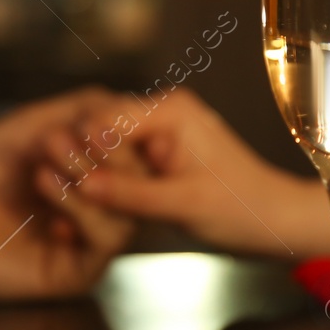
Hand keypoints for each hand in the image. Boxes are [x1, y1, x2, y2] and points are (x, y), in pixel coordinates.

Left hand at [0, 89, 136, 299]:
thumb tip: (133, 104)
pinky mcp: (76, 273)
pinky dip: (82, 206)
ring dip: (93, 172)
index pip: (139, 155)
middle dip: (114, 151)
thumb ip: (85, 109)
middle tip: (81, 129)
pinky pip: (104, 241)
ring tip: (53, 148)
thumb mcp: (37, 124)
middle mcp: (101, 211)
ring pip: (127, 212)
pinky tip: (45, 180)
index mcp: (99, 176)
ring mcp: (90, 244)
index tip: (107, 113)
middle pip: (141, 185)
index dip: (130, 132)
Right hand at [44, 88, 329, 258]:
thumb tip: (82, 186)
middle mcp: (162, 109)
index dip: (79, 148)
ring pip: (104, 146)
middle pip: (100, 128)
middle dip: (80, 161)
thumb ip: (132, 194)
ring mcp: (158, 129)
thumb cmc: (240, 209)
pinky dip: (105, 182)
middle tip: (58, 195)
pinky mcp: (156, 151)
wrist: (271, 220)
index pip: (105, 118)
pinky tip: (89, 207)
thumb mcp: (184, 205)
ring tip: (70, 206)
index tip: (59, 179)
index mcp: (172, 110)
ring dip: (89, 174)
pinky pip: (118, 160)